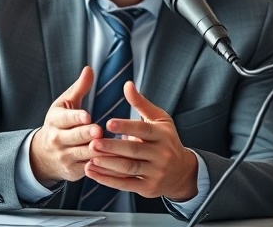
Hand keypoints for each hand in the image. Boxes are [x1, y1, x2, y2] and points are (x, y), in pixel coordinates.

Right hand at [30, 66, 103, 182]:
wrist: (42, 156)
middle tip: (99, 131)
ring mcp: (64, 157)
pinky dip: (102, 165)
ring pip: (83, 154)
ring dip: (99, 151)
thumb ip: (79, 89)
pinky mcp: (73, 172)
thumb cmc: (60, 124)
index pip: (65, 119)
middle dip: (86, 134)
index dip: (76, 118)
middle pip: (74, 137)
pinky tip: (116, 161)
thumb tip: (89, 69)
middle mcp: (57, 140)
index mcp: (55, 121)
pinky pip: (90, 168)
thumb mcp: (65, 105)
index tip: (87, 116)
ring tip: (114, 146)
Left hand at [84, 81, 198, 200]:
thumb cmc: (166, 140)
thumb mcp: (159, 120)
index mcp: (163, 134)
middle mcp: (161, 153)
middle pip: (134, 150)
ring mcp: (156, 172)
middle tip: (93, 143)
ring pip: (129, 168)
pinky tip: (93, 172)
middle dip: (112, 147)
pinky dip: (108, 180)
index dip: (126, 126)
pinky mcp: (148, 187)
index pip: (144, 129)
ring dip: (108, 164)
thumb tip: (127, 85)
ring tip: (90, 159)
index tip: (108, 123)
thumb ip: (141, 103)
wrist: (181, 171)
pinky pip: (126, 184)